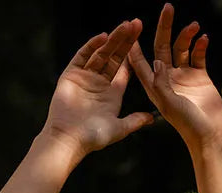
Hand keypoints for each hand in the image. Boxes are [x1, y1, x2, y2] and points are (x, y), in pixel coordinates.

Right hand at [42, 19, 155, 157]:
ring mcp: (85, 77)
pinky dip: (92, 46)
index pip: (124, 70)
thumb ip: (135, 121)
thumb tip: (152, 118)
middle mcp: (99, 83)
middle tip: (137, 24)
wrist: (69, 139)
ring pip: (100, 53)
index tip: (142, 41)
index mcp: (112, 95)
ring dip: (113, 39)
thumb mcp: (119, 129)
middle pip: (114, 57)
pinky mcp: (71, 74)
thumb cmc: (93, 137)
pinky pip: (82, 56)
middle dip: (125, 41)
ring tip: (125, 26)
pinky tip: (103, 37)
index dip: (133, 56)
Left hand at [127, 3, 221, 150]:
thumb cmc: (188, 124)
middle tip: (168, 8)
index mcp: (155, 86)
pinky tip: (204, 39)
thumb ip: (161, 83)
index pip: (141, 62)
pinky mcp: (200, 76)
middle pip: (163, 47)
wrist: (211, 135)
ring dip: (187, 35)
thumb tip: (157, 60)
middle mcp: (167, 78)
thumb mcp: (169, 105)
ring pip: (182, 48)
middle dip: (164, 28)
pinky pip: (198, 55)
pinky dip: (201, 45)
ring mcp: (184, 76)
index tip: (133, 26)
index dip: (136, 45)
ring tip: (195, 26)